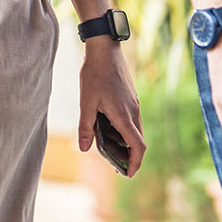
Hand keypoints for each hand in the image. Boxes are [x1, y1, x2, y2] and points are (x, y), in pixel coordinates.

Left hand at [77, 39, 146, 175]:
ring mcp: (134, 103)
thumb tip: (84, 148)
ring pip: (134, 129)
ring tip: (109, 146)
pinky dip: (123, 129)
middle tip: (115, 165)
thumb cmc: (94, 74)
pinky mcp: (131, 97)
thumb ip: (85, 127)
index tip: (128, 173)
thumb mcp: (86, 102)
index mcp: (124, 115)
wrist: (105, 48)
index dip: (135, 163)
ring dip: (125, 142)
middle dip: (128, 156)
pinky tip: (108, 125)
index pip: (138, 146)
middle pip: (137, 140)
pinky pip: (131, 119)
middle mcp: (133, 111)